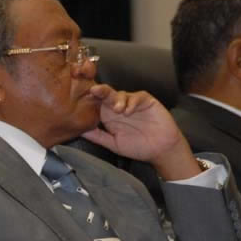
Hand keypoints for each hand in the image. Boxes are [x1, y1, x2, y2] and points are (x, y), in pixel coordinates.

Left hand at [81, 84, 199, 179]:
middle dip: (100, 91)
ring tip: (117, 110)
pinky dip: (132, 102)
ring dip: (117, 99)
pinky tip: (129, 110)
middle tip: (94, 91)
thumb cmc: (138, 147)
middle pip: (107, 95)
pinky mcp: (146, 101)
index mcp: (109, 116)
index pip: (97, 104)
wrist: (161, 150)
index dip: (90, 101)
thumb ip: (98, 136)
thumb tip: (79, 131)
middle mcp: (119, 107)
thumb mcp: (113, 144)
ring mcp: (133, 102)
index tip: (81, 99)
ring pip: (121, 94)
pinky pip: (137, 97)